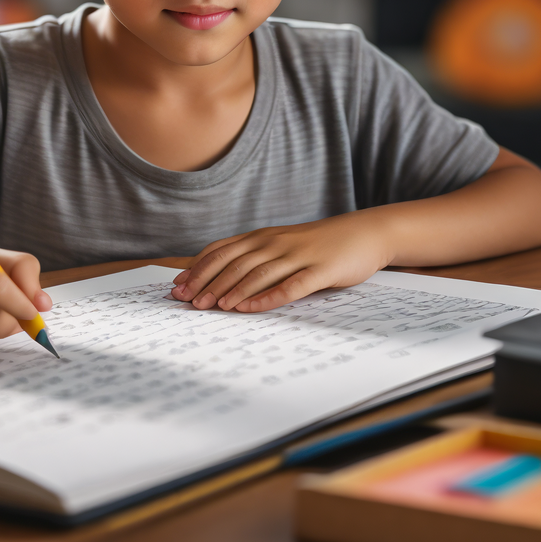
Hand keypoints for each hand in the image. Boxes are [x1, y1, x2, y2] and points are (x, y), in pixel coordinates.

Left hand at [169, 212, 391, 312]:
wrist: (362, 233)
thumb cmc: (316, 245)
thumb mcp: (280, 245)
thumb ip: (253, 257)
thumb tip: (217, 278)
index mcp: (262, 237)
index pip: (222, 251)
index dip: (198, 268)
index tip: (178, 286)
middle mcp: (275, 243)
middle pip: (235, 263)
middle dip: (209, 282)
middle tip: (189, 302)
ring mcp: (298, 255)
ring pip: (258, 273)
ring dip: (233, 290)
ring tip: (214, 307)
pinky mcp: (319, 270)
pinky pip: (291, 285)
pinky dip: (269, 297)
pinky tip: (252, 308)